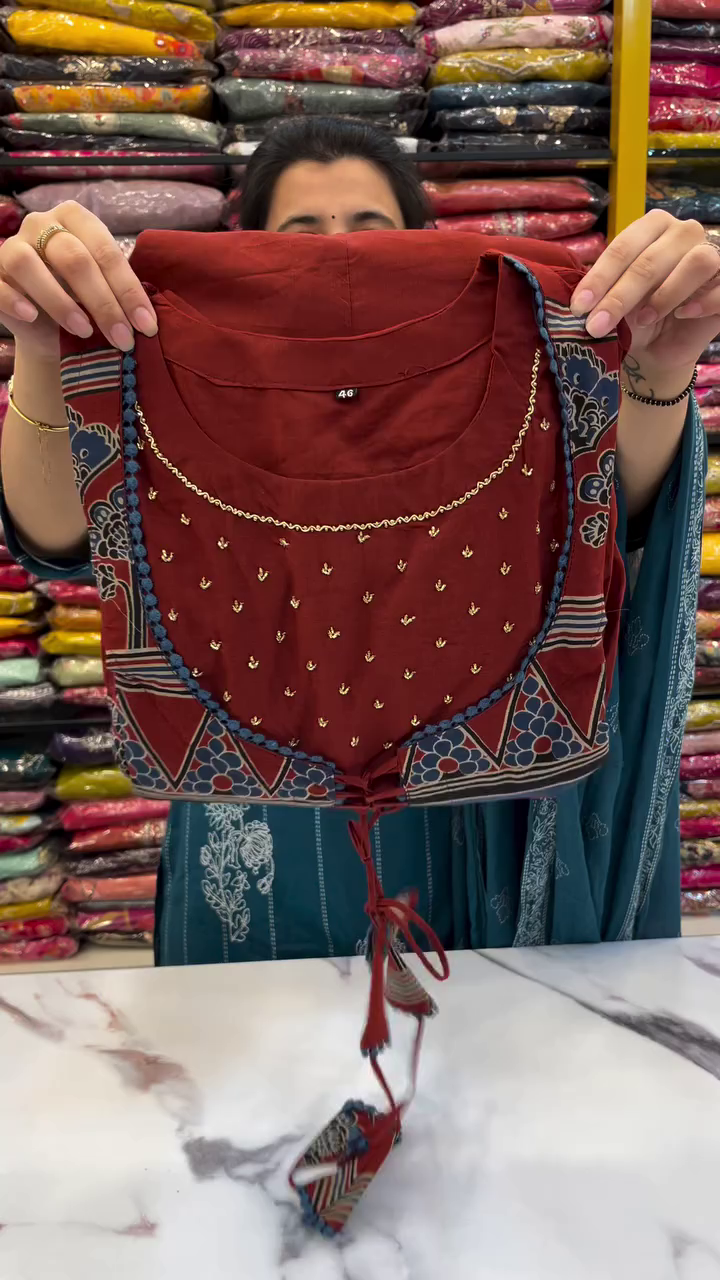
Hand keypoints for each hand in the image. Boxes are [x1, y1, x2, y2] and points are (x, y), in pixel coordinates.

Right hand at [0, 201, 156, 361]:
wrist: (46, 328)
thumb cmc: (81, 302)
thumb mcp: (104, 290)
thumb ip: (119, 292)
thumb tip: (148, 320)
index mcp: (75, 219)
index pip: (105, 250)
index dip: (128, 290)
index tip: (147, 325)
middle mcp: (41, 224)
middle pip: (74, 258)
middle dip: (103, 302)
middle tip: (122, 337)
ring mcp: (12, 245)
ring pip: (30, 264)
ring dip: (60, 301)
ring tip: (83, 330)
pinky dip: (14, 300)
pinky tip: (32, 316)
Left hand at [570, 210, 718, 397]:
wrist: (659, 346)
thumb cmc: (634, 315)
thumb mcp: (613, 301)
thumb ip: (601, 292)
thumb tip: (578, 301)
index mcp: (653, 227)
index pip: (624, 247)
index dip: (600, 278)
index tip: (578, 307)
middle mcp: (685, 233)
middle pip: (652, 260)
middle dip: (620, 296)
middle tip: (596, 325)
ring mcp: (713, 254)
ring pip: (696, 262)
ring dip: (665, 294)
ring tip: (643, 319)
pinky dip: (703, 301)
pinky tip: (683, 314)